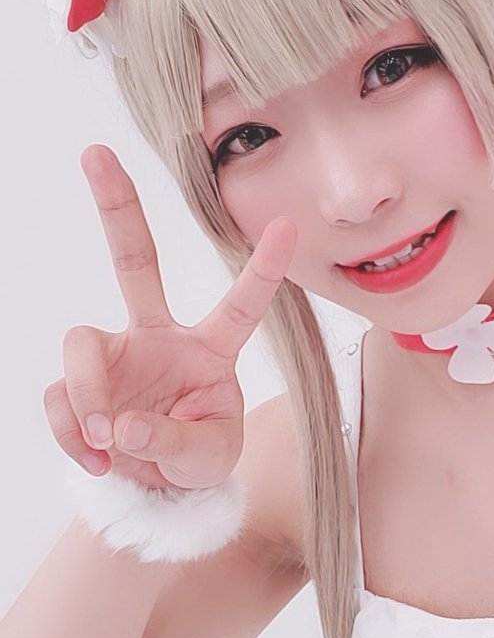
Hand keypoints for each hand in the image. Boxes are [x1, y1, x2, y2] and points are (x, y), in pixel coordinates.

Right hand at [43, 145, 296, 491]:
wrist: (159, 485)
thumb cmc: (199, 456)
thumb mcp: (208, 458)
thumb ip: (174, 442)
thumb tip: (121, 427)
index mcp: (212, 348)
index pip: (241, 305)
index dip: (263, 269)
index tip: (288, 225)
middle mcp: (160, 337)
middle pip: (135, 262)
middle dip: (116, 208)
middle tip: (95, 152)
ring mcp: (117, 355)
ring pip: (81, 344)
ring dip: (87, 395)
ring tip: (107, 441)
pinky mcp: (80, 383)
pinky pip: (61, 396)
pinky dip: (72, 432)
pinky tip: (96, 456)